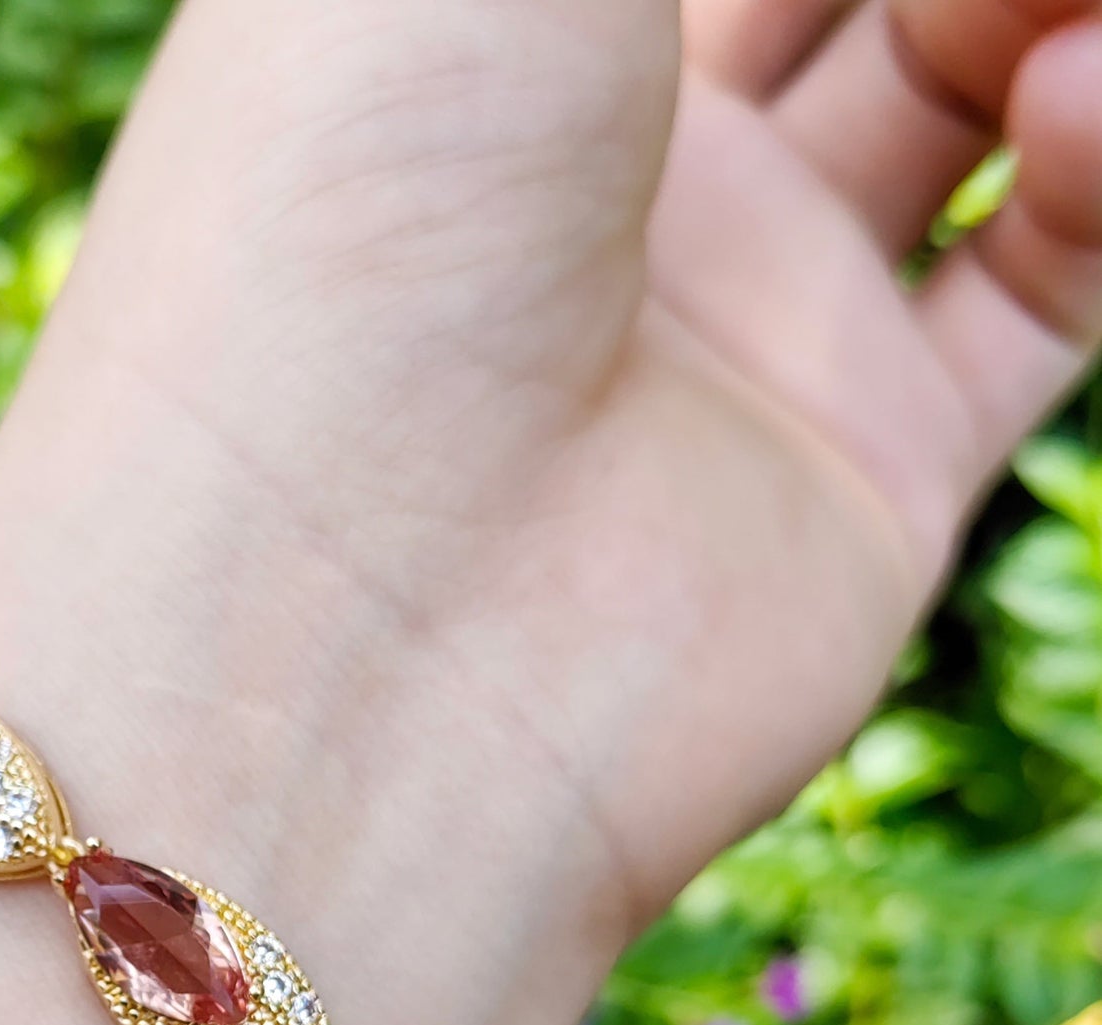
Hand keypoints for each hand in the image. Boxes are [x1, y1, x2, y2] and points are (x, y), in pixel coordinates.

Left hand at [0, 0, 1100, 1024]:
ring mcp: (735, 338)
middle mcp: (607, 184)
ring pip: (967, 97)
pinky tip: (1077, 106)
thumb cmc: (340, 214)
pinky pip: (1043, 289)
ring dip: (1039, 7)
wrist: (341, 620)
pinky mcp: (862, 483)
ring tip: (1038, 15)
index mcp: (476, 31)